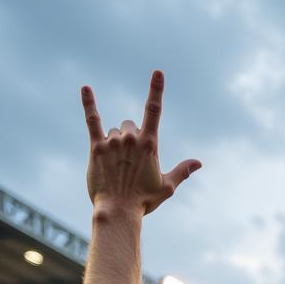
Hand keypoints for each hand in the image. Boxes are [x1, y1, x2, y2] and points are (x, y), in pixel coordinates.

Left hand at [81, 70, 200, 215]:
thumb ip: (182, 171)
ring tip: (116, 168)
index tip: (158, 72)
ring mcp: (113, 142)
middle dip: (131, 139)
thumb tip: (198, 163)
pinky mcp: (96, 147)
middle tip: (129, 164)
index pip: (154, 111)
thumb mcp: (167, 187)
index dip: (156, 90)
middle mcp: (131, 139)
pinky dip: (89, 104)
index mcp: (150, 146)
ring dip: (115, 144)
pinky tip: (86, 88)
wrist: (119, 211)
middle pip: (130, 125)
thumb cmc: (144, 201)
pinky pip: (92, 120)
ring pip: (114, 132)